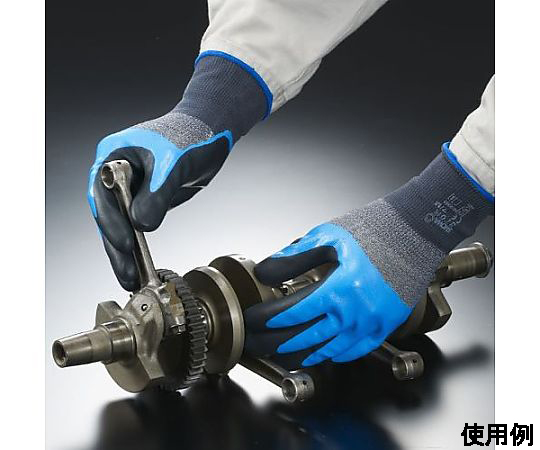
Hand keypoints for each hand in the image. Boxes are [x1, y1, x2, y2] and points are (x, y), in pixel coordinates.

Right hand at [88, 115, 231, 290]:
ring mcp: (131, 188)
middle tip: (126, 270)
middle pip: (107, 213)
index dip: (110, 219)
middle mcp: (117, 173)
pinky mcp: (146, 200)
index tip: (124, 241)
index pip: (101, 192)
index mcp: (114, 155)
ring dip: (125, 251)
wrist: (211, 134)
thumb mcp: (172, 164)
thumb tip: (140, 224)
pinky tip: (139, 264)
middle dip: (116, 244)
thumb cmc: (190, 136)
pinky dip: (138, 245)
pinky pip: (137, 225)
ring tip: (130, 277)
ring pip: (121, 224)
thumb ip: (156, 194)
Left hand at [245, 149, 493, 368]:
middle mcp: (355, 312)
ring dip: (306, 353)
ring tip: (288, 353)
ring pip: (332, 349)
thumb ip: (294, 257)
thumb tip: (266, 270)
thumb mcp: (328, 237)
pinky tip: (327, 354)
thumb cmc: (374, 230)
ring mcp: (372, 323)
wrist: (416, 232)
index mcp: (338, 289)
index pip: (293, 312)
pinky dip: (339, 355)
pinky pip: (359, 350)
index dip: (270, 318)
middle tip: (263, 342)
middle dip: (280, 342)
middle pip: (308, 337)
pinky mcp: (386, 325)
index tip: (256, 319)